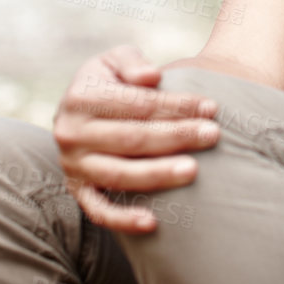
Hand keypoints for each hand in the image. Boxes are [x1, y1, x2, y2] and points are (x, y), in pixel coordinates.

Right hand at [53, 45, 220, 232]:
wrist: (79, 110)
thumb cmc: (110, 81)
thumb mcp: (115, 60)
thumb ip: (133, 63)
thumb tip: (152, 76)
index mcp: (80, 97)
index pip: (137, 103)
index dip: (176, 105)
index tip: (210, 106)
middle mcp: (71, 133)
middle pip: (132, 138)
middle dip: (176, 136)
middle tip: (212, 134)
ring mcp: (73, 166)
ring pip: (120, 175)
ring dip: (159, 174)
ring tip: (194, 170)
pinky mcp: (77, 191)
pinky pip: (99, 211)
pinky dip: (124, 220)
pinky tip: (153, 223)